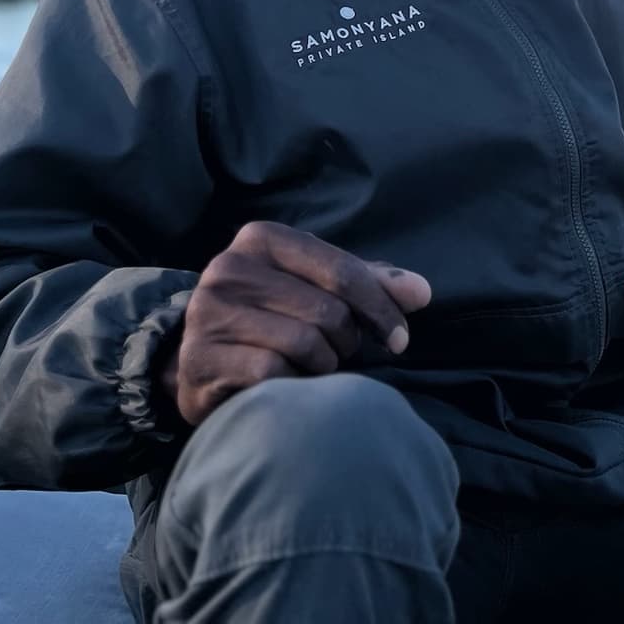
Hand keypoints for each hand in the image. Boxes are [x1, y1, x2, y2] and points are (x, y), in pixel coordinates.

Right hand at [163, 220, 432, 426]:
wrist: (202, 364)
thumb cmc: (273, 320)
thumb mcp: (318, 290)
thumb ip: (369, 285)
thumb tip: (423, 292)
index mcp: (261, 238)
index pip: (343, 271)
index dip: (381, 309)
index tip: (400, 340)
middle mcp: (229, 267)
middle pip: (327, 311)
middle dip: (347, 342)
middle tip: (340, 355)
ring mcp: (208, 312)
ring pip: (305, 344)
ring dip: (322, 366)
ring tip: (310, 367)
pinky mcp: (200, 357)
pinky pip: (274, 373)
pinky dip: (292, 385)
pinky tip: (285, 385)